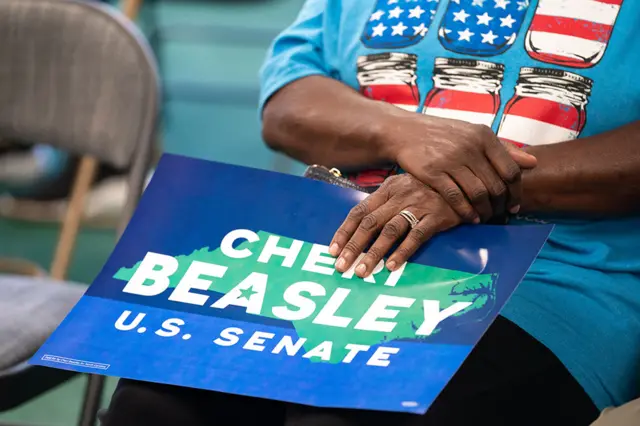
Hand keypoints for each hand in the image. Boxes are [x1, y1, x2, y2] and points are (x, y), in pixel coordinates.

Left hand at [330, 174, 460, 276]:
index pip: (359, 211)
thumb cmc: (428, 189)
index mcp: (387, 190)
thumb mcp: (403, 189)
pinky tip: (391, 266)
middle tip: (341, 267)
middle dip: (353, 246)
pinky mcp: (436, 217)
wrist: (464, 182)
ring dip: (374, 253)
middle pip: (370, 223)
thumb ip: (384, 204)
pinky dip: (402, 252)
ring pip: (390, 231)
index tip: (332, 250)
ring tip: (362, 271)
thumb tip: (359, 229)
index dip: (344, 232)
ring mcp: (418, 206)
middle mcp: (399, 197)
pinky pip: (416, 236)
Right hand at [378, 112, 536, 221]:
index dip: (516, 192)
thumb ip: (504, 149)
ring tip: (484, 218)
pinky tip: (470, 218)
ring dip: (484, 211)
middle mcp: (470, 147)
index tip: (514, 206)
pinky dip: (465, 212)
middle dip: (500, 206)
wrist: (406, 132)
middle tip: (498, 216)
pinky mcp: (432, 173)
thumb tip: (533, 162)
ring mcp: (450, 160)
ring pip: (478, 194)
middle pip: (495, 186)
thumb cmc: (445, 135)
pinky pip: (455, 197)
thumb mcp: (475, 135)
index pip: (511, 170)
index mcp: (484, 136)